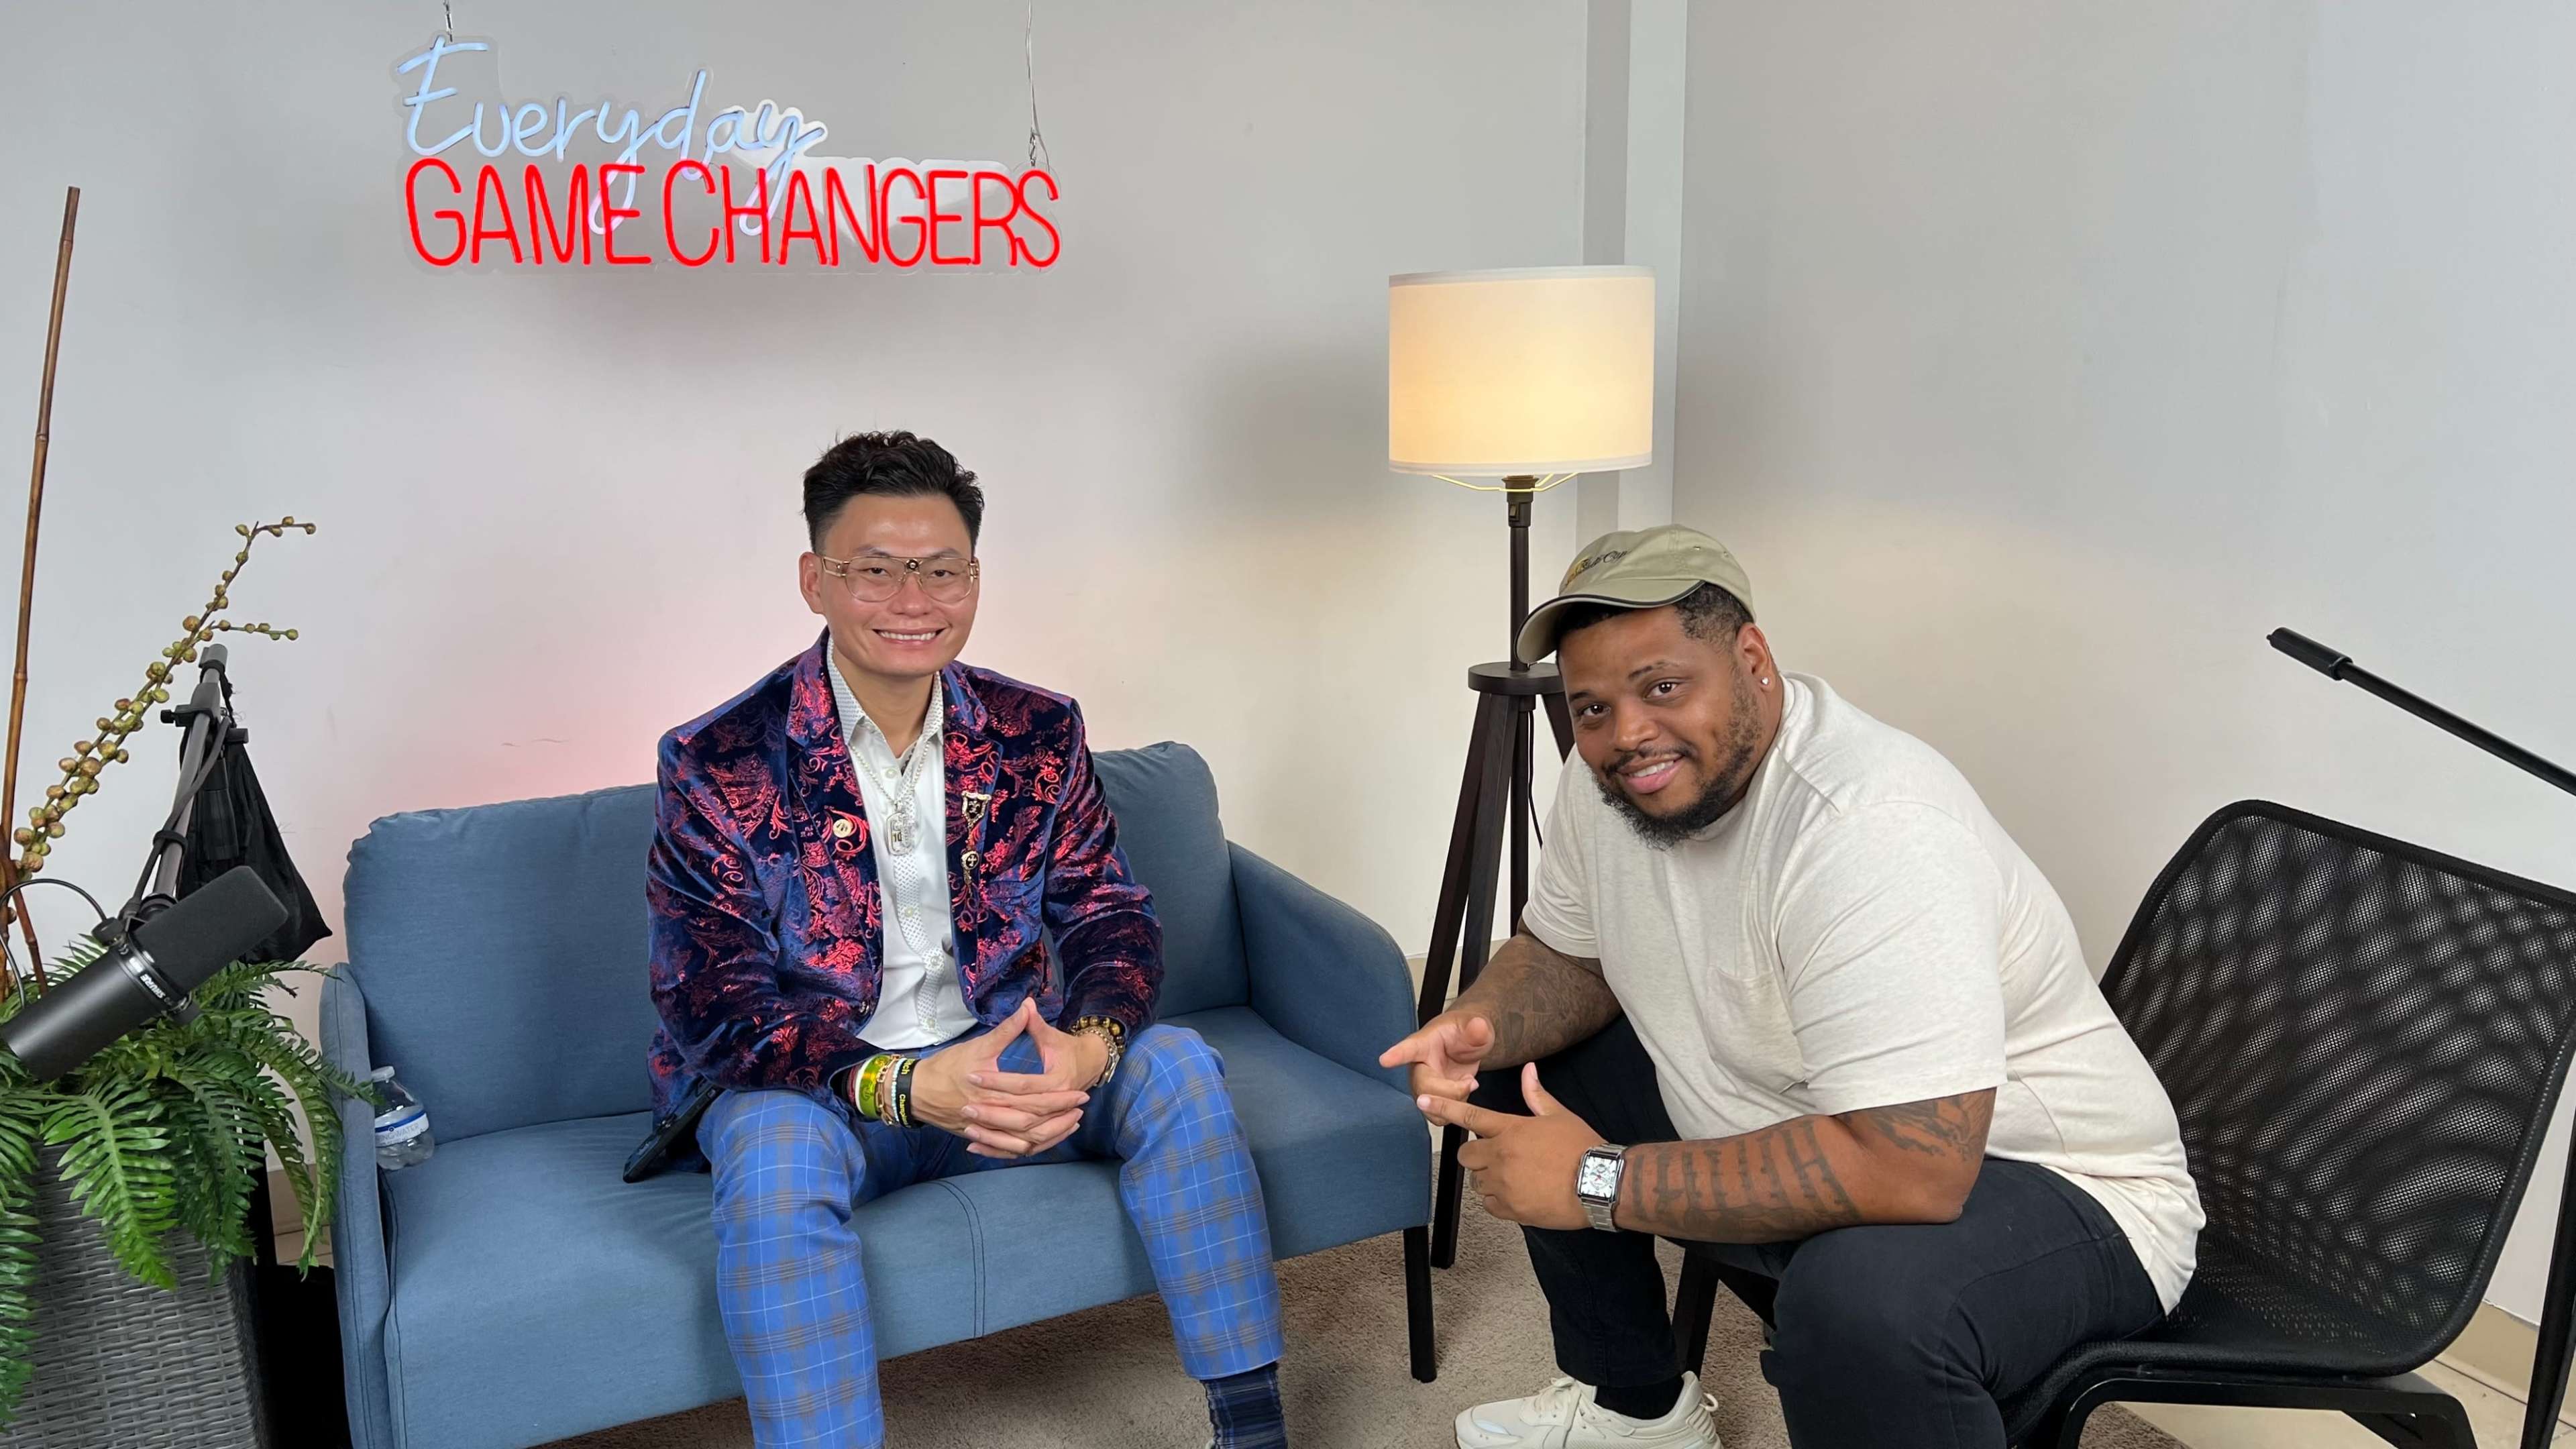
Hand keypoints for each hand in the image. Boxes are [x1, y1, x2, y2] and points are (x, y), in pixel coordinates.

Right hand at [910, 1001, 1091, 1158]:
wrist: (916, 1091)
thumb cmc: (947, 1066)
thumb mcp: (979, 1046)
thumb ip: (1008, 1029)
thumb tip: (1028, 1006)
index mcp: (994, 1092)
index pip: (1036, 1100)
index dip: (1061, 1099)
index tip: (1081, 1092)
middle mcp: (992, 1115)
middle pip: (1034, 1124)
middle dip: (1061, 1118)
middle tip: (1082, 1109)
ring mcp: (985, 1130)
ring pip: (1023, 1142)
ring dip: (1049, 1136)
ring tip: (1069, 1126)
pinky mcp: (979, 1137)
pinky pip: (1007, 1150)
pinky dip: (1026, 1148)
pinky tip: (1041, 1142)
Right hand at [1378, 1010, 1495, 1106]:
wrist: (1467, 1045)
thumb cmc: (1464, 1033)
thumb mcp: (1475, 1026)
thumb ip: (1476, 1028)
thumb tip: (1479, 1027)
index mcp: (1424, 1043)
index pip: (1408, 1048)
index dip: (1396, 1055)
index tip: (1384, 1060)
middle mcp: (1418, 1066)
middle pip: (1422, 1086)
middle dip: (1449, 1090)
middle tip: (1470, 1081)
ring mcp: (1423, 1084)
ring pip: (1429, 1106)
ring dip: (1454, 1101)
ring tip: (1468, 1083)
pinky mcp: (1431, 1099)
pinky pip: (1438, 1115)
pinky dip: (1456, 1109)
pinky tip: (1464, 1091)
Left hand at [1418, 1063, 1602, 1230]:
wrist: (1599, 1184)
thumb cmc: (1581, 1147)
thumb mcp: (1560, 1115)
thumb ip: (1536, 1095)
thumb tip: (1528, 1069)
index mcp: (1511, 1129)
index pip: (1470, 1116)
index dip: (1444, 1107)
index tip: (1423, 1100)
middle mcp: (1501, 1155)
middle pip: (1465, 1155)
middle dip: (1476, 1155)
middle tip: (1498, 1157)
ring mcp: (1503, 1184)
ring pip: (1477, 1181)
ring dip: (1488, 1178)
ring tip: (1516, 1178)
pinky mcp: (1510, 1209)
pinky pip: (1488, 1204)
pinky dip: (1497, 1200)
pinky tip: (1518, 1195)